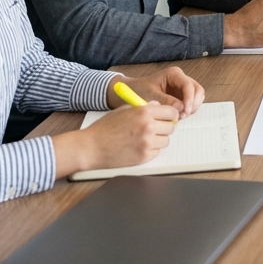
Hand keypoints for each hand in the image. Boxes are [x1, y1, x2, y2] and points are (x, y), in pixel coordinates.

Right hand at [53, 102, 177, 175]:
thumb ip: (144, 107)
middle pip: (171, 127)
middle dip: (164, 127)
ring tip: (144, 138)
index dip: (169, 115)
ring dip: (158, 139)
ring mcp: (147, 143)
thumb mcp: (124, 110)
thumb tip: (159, 106)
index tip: (166, 117)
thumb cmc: (105, 127)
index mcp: (144, 112)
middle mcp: (148, 127)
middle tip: (154, 128)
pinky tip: (138, 146)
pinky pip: (157, 152)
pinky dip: (151, 150)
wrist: (91, 147)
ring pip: (166, 140)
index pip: (172, 112)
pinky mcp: (144, 157)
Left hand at [111, 67, 204, 117]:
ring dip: (191, 108)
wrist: (130, 93)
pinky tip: (178, 116)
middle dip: (193, 103)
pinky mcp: (181, 97)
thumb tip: (181, 108)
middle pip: (197, 90)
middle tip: (183, 115)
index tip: (185, 111)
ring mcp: (182, 89)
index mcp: (173, 74)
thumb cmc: (138, 91)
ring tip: (179, 117)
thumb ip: (166, 101)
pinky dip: (188, 110)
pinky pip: (191, 104)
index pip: (188, 86)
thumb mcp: (150, 96)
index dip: (189, 99)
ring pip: (197, 97)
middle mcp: (181, 79)